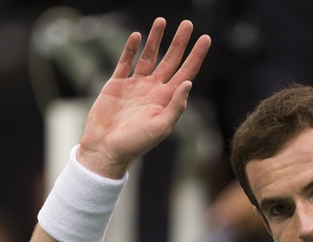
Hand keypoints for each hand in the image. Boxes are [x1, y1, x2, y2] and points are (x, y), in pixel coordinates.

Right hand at [78, 18, 210, 178]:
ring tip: (162, 21)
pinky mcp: (116, 84)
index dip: (196, 56)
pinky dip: (131, 49)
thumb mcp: (161, 127)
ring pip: (149, 56)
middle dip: (180, 42)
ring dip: (155, 39)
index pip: (187, 72)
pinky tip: (137, 36)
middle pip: (170, 60)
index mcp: (167, 99)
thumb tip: (188, 82)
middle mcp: (154, 89)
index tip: (206, 38)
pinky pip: (125, 62)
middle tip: (188, 24)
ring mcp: (135, 85)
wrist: (106, 150)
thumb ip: (176, 106)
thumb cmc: (136, 144)